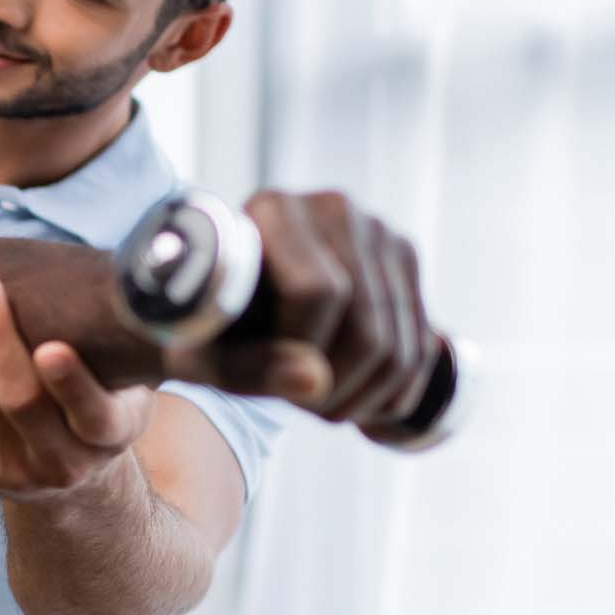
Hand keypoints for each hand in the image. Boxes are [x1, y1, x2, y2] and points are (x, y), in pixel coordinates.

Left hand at [0, 263, 155, 500]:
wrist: (70, 470)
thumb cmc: (99, 398)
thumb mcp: (124, 381)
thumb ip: (113, 345)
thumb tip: (108, 273)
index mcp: (112, 435)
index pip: (93, 414)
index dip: (70, 383)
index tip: (51, 347)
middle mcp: (66, 462)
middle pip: (21, 399)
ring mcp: (16, 470)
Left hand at [167, 190, 442, 429]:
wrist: (213, 296)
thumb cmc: (193, 323)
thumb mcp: (197, 350)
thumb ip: (244, 366)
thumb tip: (312, 382)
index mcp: (273, 211)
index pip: (318, 291)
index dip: (302, 351)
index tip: (273, 380)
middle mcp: (332, 208)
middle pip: (366, 324)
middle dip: (336, 385)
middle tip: (298, 406)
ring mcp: (378, 232)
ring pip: (400, 344)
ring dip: (363, 397)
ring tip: (317, 401)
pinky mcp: (403, 262)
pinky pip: (421, 347)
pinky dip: (391, 392)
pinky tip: (353, 396)